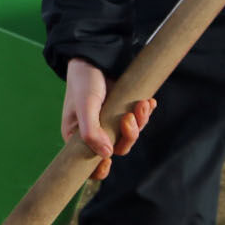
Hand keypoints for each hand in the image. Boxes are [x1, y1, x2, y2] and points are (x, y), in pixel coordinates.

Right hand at [63, 58, 155, 178]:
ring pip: (129, 135)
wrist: (95, 56)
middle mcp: (95, 133)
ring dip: (139, 122)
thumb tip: (107, 156)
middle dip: (128, 136)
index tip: (109, 162)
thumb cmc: (83, 81)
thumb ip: (92, 132)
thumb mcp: (85, 106)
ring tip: (142, 104)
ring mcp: (110, 123)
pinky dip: (144, 113)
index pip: (88, 163)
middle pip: (116, 149)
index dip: (100, 168)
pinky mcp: (122, 111)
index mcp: (77, 137)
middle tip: (129, 117)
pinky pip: (137, 121)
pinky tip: (147, 102)